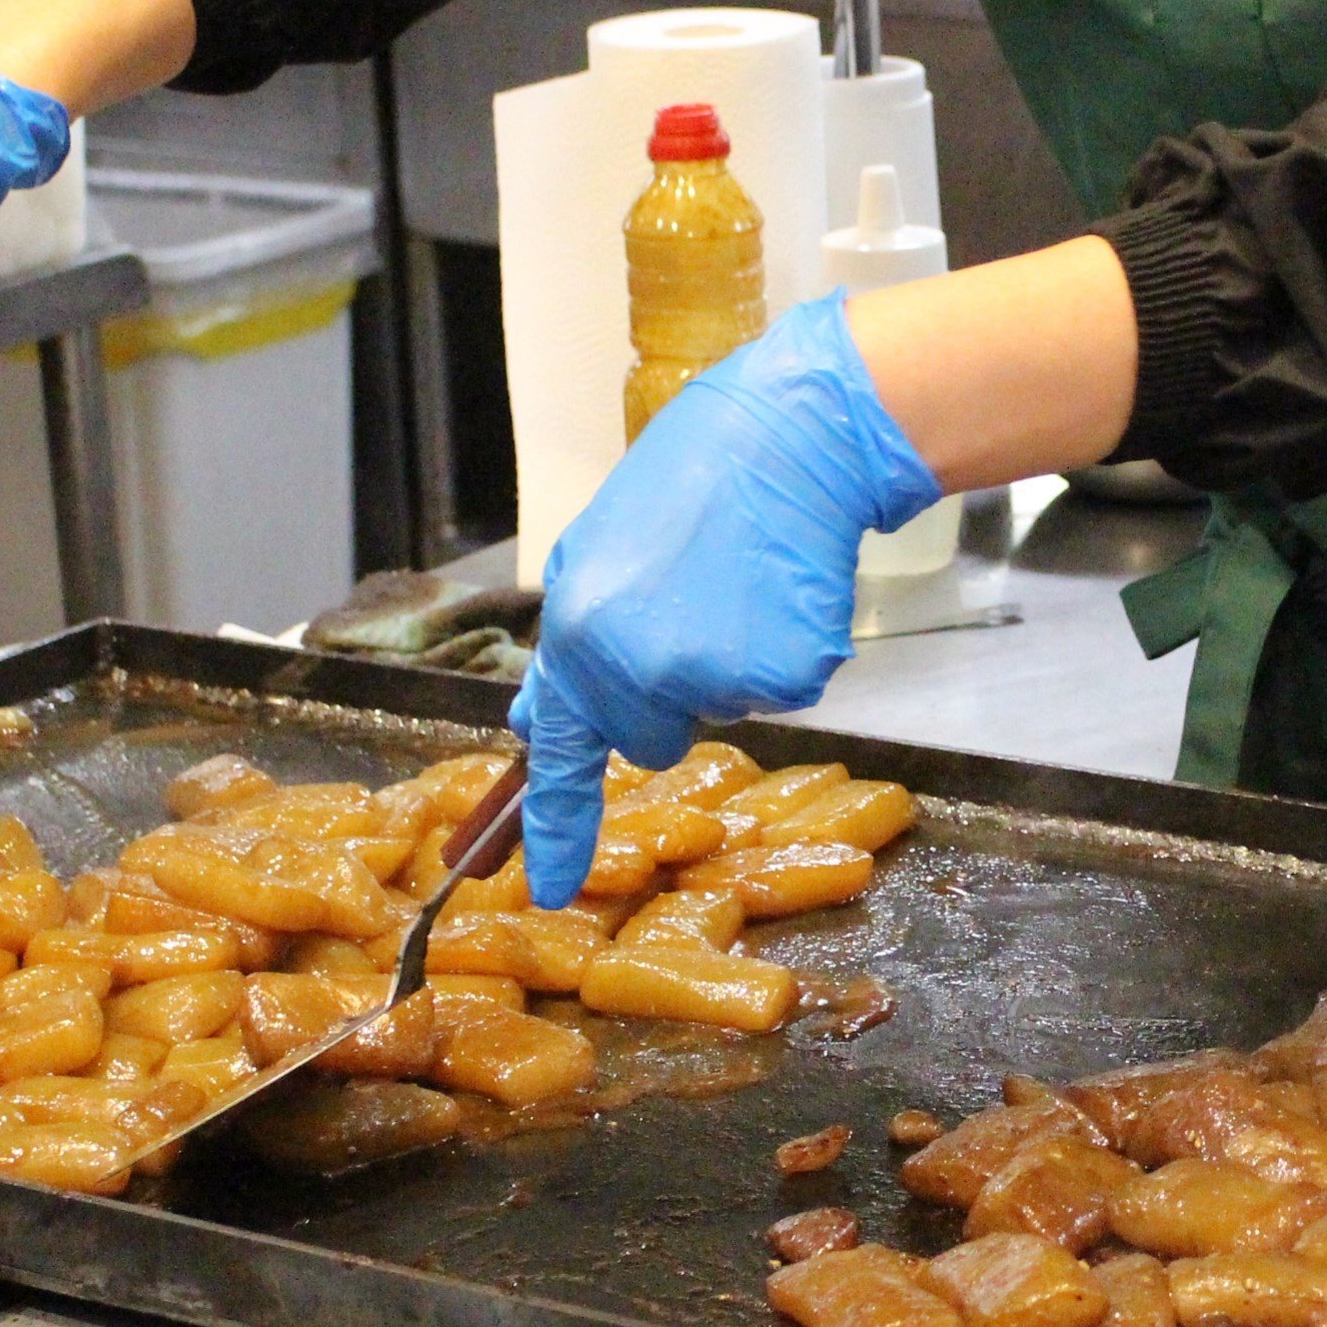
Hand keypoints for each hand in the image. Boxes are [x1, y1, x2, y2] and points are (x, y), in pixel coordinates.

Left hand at [511, 294, 949, 905]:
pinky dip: (784, 650)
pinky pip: (780, 690)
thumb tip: (537, 722)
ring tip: (738, 580)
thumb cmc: (693, 480)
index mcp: (582, 634)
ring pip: (721, 709)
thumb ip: (576, 641)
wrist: (789, 441)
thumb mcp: (599, 550)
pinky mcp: (784, 677)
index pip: (560, 753)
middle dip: (668, 696)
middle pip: (650, 737)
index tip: (550, 885)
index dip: (556, 828)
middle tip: (697, 609)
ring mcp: (715, 678)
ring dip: (731, 661)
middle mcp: (639, 668)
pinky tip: (780, 590)